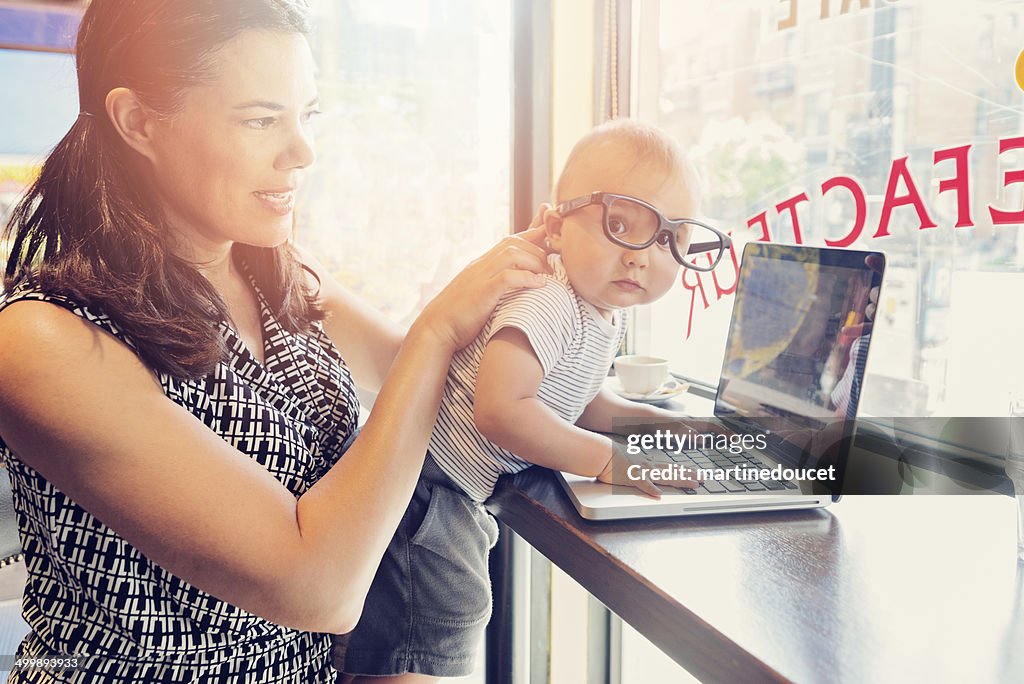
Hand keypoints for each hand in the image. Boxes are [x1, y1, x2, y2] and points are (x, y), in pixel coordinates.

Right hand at [413, 227, 549, 350]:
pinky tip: (540, 285)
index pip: (511, 240)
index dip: (533, 232)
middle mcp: (481, 264)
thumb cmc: (460, 316)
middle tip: (554, 265)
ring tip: (548, 276)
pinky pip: (507, 276)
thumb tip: (520, 286)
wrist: (436, 328)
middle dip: (539, 248)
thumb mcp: (481, 294)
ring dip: (535, 261)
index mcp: (482, 264)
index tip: (551, 230)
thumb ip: (497, 284)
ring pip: (512, 253)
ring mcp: (480, 276)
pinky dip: (527, 278)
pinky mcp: (481, 291)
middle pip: (514, 241)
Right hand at [596, 442, 698, 498]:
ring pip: (665, 476)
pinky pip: (643, 484)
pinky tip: (658, 495)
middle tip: (703, 478)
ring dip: (680, 480)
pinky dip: (651, 489)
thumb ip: (641, 464)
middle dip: (690, 475)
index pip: (670, 467)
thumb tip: (648, 465)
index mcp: (648, 463)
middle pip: (673, 471)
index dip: (684, 470)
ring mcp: (641, 472)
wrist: (602, 454)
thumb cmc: (613, 457)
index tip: (696, 472)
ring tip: (694, 484)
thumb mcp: (631, 459)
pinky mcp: (631, 477)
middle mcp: (648, 466)